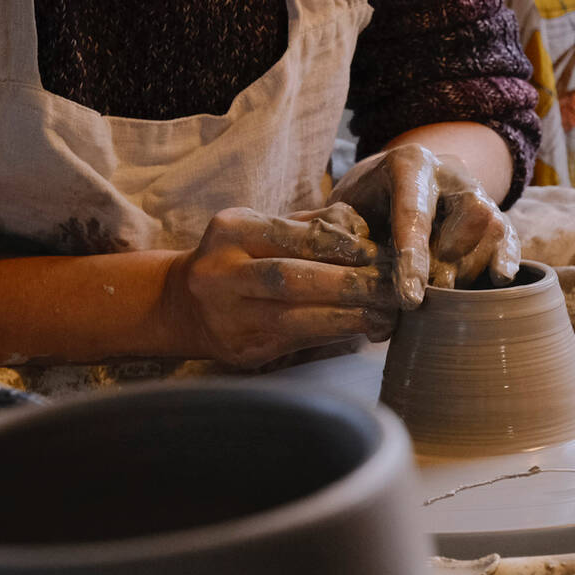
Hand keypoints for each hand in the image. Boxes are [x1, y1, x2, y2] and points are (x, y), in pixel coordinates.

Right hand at [159, 205, 397, 367]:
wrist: (184, 303)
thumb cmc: (241, 257)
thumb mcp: (264, 227)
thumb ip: (313, 224)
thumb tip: (365, 232)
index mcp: (231, 231)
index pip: (296, 236)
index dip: (342, 247)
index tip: (378, 255)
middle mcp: (221, 273)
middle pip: (293, 279)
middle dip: (349, 285)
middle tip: (391, 288)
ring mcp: (227, 316)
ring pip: (295, 319)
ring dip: (347, 318)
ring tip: (384, 315)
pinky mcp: (240, 350)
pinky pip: (295, 343)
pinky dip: (332, 335)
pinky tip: (360, 330)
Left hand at [329, 144, 520, 305]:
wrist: (388, 181)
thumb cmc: (363, 202)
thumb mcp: (345, 210)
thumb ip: (349, 235)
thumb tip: (362, 282)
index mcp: (409, 164)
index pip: (416, 212)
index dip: (413, 258)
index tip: (410, 298)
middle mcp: (450, 171)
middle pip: (470, 214)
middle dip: (450, 263)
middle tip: (427, 296)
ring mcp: (476, 190)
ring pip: (494, 226)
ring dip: (473, 268)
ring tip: (447, 292)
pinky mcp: (494, 212)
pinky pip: (511, 234)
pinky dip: (508, 259)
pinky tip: (499, 280)